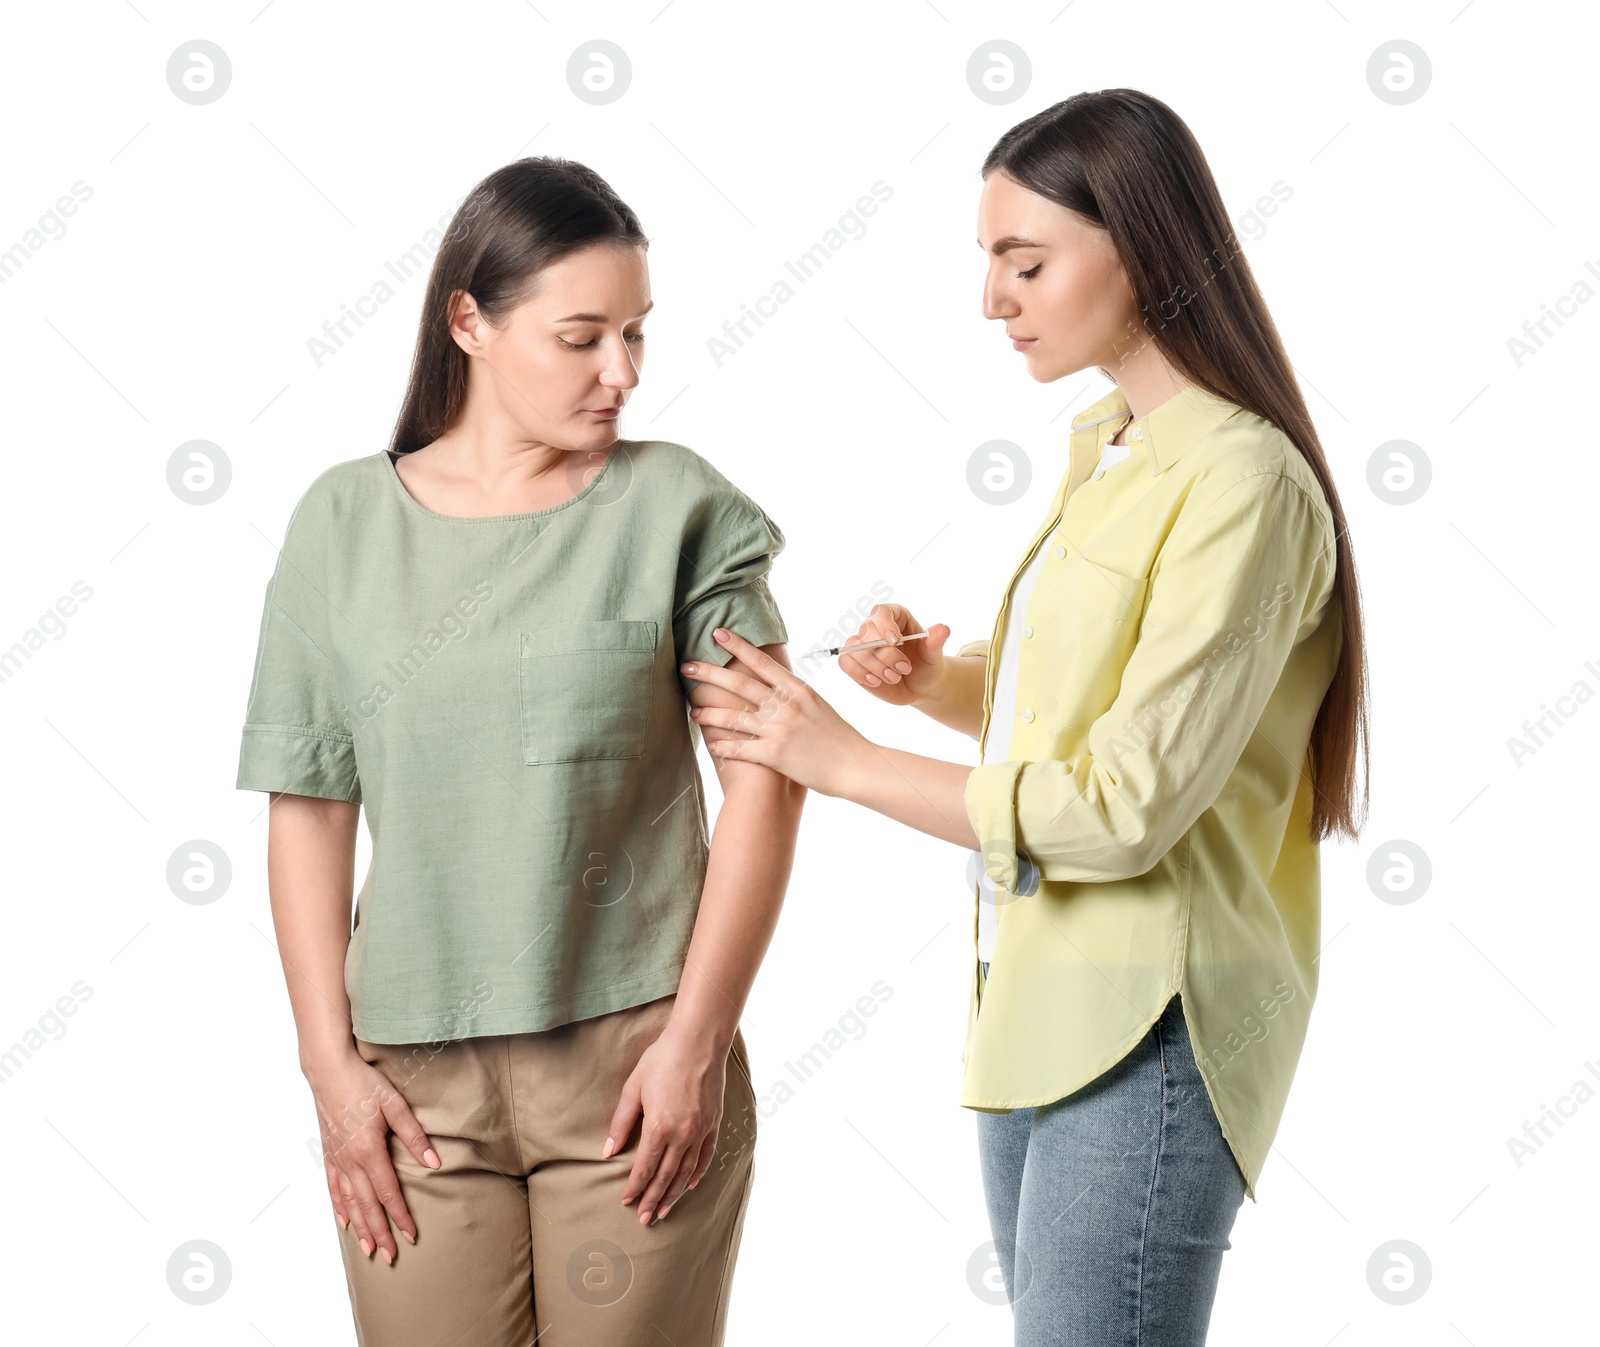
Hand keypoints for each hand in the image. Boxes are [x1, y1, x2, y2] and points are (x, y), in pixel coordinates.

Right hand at [306, 1051, 440, 1263]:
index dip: (400, 1217)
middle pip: (368, 1205)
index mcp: (369, 1151)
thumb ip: (414, 1135)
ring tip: (369, 1249)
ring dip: (361, 1227)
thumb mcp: (395, 1105)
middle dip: (381, 1232)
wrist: (329, 1070)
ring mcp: (337, 1159)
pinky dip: (340, 1207)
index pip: (388, 1193)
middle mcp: (350, 1161)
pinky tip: (345, 1221)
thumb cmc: (364, 1084)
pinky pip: (334, 1188)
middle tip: (390, 1257)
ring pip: (350, 1202)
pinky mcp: (329, 1153)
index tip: (411, 1236)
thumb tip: (434, 1162)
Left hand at [606, 1021, 727, 1224]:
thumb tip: (608, 1150)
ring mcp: (701, 1130)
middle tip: (644, 1219)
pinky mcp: (714, 1123)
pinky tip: (690, 1185)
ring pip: (686, 1172)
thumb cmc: (662, 1060)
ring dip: (674, 1194)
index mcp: (660, 1127)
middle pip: (666, 1176)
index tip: (626, 1201)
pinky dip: (697, 1174)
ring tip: (664, 1210)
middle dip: (653, 1198)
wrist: (699, 1041)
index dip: (634, 1187)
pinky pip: (706, 1156)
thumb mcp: (633, 1088)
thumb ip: (621, 1123)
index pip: (645, 1167)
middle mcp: (683, 1134)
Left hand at [683, 627, 870, 794]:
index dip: (737, 646)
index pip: (761, 662)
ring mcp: (779, 729)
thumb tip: (777, 685)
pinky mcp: (775, 755)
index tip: (717, 634)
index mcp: (797, 689)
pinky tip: (711, 745)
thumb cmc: (839, 737)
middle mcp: (786, 705)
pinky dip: (723, 746)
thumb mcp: (818, 706)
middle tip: (687, 667)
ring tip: (693, 711)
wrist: (855, 765)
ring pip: (734, 716)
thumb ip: (794, 695)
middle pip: (739, 683)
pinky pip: (740, 748)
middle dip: (709, 673)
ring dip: (709, 713)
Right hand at [837, 605, 950, 707]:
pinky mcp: (854, 661)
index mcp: (896, 617)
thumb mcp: (934, 655)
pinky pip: (845, 662)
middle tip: (904, 669)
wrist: (920, 686)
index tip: (895, 641)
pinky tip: (876, 681)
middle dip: (885, 655)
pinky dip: (859, 673)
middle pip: (868, 633)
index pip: (881, 612)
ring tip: (895, 677)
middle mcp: (875, 627)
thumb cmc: (927, 666)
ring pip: (856, 649)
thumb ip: (935, 642)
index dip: (884, 625)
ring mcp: (862, 644)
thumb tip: (942, 628)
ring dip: (875, 667)